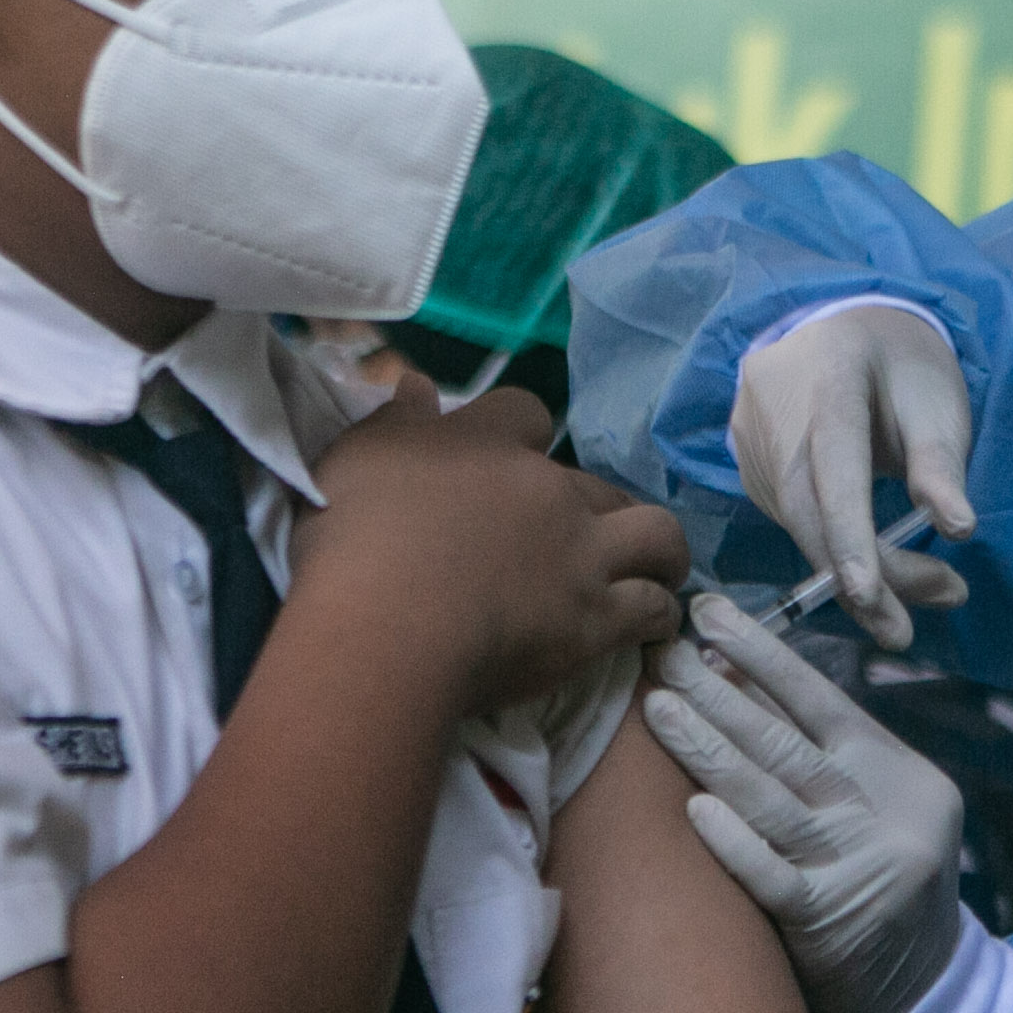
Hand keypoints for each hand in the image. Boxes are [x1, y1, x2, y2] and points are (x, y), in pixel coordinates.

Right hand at [305, 381, 689, 711]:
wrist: (382, 627)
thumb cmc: (351, 542)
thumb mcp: (354, 461)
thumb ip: (393, 424)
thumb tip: (417, 385)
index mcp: (484, 443)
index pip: (525, 412)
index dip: (524, 434)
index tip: (509, 459)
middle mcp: (544, 489)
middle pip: (597, 483)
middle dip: (600, 506)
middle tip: (585, 536)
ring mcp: (579, 554)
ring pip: (656, 535)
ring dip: (661, 551)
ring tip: (657, 570)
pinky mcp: (595, 619)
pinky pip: (651, 607)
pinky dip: (659, 613)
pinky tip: (655, 624)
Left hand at [643, 594, 965, 1012]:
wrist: (924, 993)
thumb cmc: (880, 880)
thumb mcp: (874, 805)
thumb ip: (819, 750)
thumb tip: (733, 675)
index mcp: (899, 773)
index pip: (822, 700)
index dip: (763, 655)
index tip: (708, 614)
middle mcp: (885, 814)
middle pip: (787, 743)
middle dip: (719, 691)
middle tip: (661, 651)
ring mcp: (859, 868)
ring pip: (772, 797)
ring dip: (707, 748)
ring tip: (658, 706)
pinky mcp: (829, 924)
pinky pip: (771, 875)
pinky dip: (732, 840)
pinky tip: (694, 807)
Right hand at [727, 304, 975, 651]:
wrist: (848, 329)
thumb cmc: (905, 369)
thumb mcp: (939, 404)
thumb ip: (942, 466)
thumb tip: (958, 531)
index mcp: (829, 372)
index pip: (833, 461)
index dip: (847, 531)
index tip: (869, 594)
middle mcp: (773, 400)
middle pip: (806, 506)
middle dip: (856, 577)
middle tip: (905, 630)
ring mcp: (749, 431)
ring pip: (794, 522)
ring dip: (848, 574)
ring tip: (914, 598)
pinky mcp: (746, 459)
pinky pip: (786, 518)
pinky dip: (829, 552)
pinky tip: (871, 567)